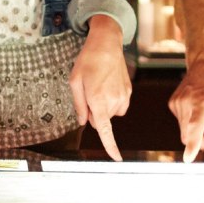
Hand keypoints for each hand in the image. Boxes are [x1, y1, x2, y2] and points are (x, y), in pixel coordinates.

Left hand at [69, 18, 129, 160]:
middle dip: (94, 114)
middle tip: (88, 92)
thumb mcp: (75, 82)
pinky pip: (118, 105)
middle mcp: (114, 102)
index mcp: (99, 101)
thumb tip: (83, 122)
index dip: (111, 147)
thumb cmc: (88, 61)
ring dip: (103, 106)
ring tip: (98, 84)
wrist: (107, 43)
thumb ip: (79, 105)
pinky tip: (107, 83)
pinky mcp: (128, 91)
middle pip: (102, 121)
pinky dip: (112, 100)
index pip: (106, 131)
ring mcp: (124, 97)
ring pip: (111, 113)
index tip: (117, 159)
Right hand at [168, 59, 203, 161]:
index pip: (194, 128)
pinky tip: (201, 108)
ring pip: (185, 130)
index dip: (192, 146)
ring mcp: (177, 102)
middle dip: (201, 138)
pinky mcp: (173, 102)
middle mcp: (185, 102)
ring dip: (197, 128)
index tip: (188, 159)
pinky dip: (191, 121)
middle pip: (189, 135)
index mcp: (201, 103)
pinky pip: (182, 122)